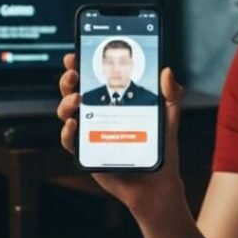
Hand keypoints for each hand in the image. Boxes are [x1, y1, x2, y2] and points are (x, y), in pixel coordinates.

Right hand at [56, 53, 186, 216]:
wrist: (158, 183)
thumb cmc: (161, 149)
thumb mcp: (170, 117)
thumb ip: (172, 94)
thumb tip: (167, 71)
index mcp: (115, 101)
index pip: (94, 77)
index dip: (82, 64)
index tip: (77, 54)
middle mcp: (99, 114)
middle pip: (74, 91)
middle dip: (68, 78)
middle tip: (73, 72)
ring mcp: (90, 133)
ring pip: (67, 113)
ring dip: (65, 102)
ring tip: (77, 98)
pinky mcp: (87, 153)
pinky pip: (69, 141)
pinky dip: (67, 131)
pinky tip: (74, 124)